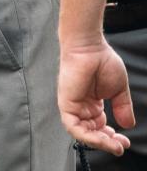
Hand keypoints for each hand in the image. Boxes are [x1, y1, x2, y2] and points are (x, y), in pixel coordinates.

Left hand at [58, 41, 133, 155]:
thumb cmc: (102, 61)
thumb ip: (122, 108)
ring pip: (82, 133)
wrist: (90, 47)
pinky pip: (73, 126)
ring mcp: (73, 105)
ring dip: (98, 143)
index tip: (125, 141)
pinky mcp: (66, 103)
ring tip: (114, 146)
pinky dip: (86, 136)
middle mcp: (81, 106)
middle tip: (120, 147)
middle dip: (107, 143)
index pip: (100, 127)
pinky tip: (102, 139)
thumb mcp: (118, 90)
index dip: (112, 137)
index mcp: (92, 104)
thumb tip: (128, 125)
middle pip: (91, 133)